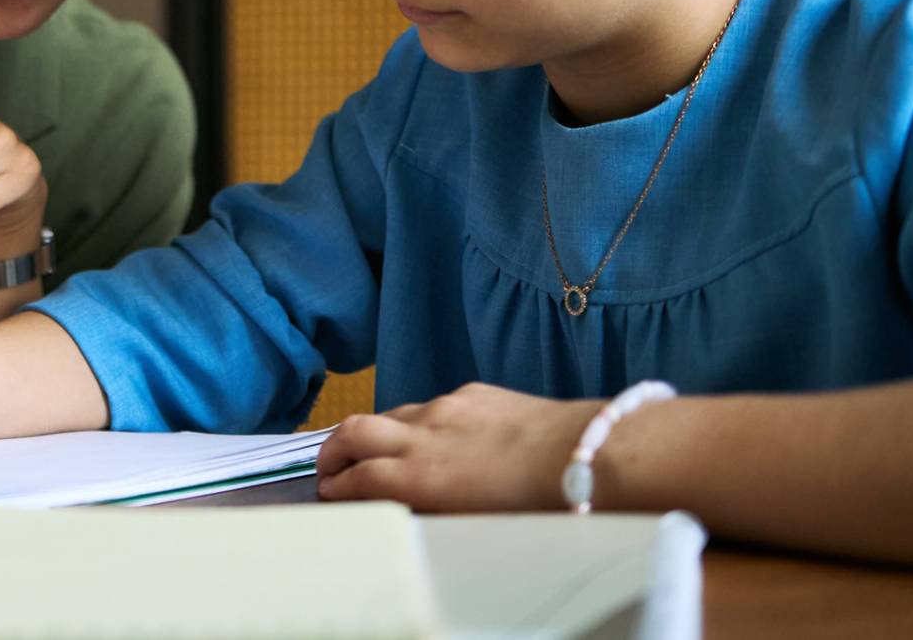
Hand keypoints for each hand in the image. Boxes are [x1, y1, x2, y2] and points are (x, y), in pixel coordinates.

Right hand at [315, 382, 598, 511]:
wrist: (585, 455)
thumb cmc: (536, 503)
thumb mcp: (471, 520)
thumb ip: (430, 507)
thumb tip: (406, 505)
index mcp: (421, 476)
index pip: (358, 477)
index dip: (335, 486)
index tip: (327, 492)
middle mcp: (423, 436)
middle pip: (353, 432)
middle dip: (331, 450)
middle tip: (328, 467)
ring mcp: (446, 407)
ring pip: (388, 414)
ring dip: (368, 431)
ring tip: (367, 447)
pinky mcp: (471, 392)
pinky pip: (429, 404)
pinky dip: (414, 420)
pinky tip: (429, 432)